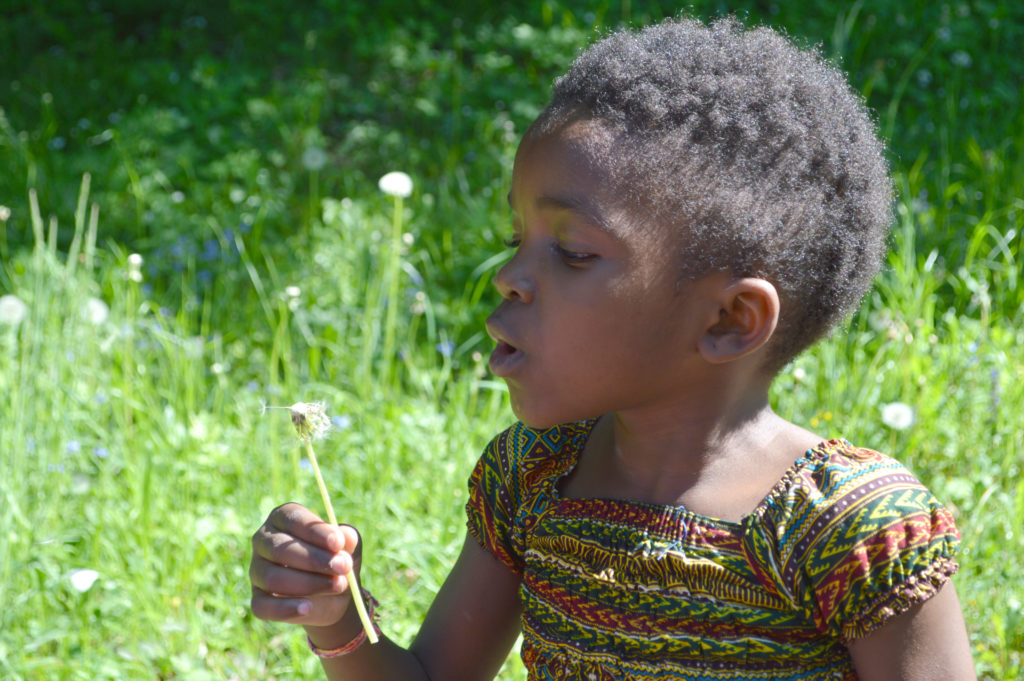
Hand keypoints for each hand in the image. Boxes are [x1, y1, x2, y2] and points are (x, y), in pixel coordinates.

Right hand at [250, 502, 360, 627]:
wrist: (333, 594)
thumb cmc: (336, 558)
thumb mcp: (348, 546)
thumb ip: (348, 538)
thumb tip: (345, 538)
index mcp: (283, 518)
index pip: (293, 518)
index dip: (315, 531)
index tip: (338, 542)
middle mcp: (264, 541)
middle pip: (280, 548)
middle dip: (314, 560)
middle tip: (343, 567)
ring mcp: (257, 571)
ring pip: (272, 578)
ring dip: (309, 584)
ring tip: (338, 585)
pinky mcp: (258, 600)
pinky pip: (263, 606)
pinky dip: (286, 608)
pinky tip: (308, 608)